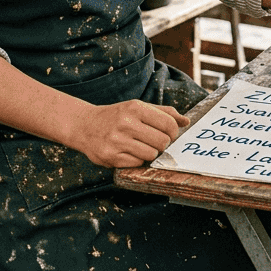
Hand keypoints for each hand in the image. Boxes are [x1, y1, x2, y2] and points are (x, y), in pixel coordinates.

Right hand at [72, 100, 189, 167]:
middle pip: (162, 141)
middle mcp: (126, 123)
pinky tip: (127, 152)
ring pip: (151, 154)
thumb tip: (186, 122)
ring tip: (140, 146)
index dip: (173, 132)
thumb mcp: (138, 107)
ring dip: (150, 153)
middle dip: (162, 143)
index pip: (168, 124)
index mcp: (135, 108)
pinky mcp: (110, 156)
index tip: (169, 134)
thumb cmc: (116, 116)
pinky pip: (136, 163)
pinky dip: (136, 160)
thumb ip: (163, 113)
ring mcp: (117, 141)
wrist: (84, 125)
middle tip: (154, 141)